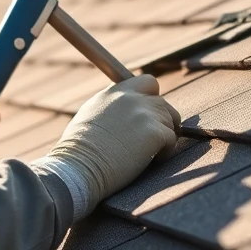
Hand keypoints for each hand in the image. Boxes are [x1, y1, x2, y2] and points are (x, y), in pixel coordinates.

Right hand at [38, 74, 179, 218]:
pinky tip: (149, 161)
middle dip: (161, 121)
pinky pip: (172, 139)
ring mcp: (145, 114)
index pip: (148, 82)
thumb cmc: (78, 149)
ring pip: (170, 121)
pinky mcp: (155, 133)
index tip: (148, 114)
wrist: (79, 167)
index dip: (152, 98)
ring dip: (163, 137)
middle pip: (163, 104)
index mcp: (116, 92)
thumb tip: (119, 106)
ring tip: (146, 153)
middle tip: (151, 140)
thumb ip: (110, 105)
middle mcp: (132, 98)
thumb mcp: (89, 114)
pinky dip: (165, 151)